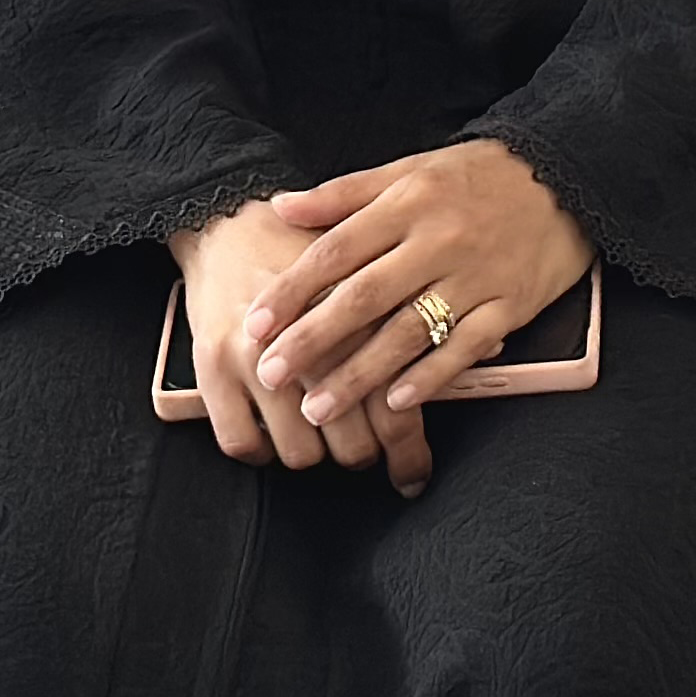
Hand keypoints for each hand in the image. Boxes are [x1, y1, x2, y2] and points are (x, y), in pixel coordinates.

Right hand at [169, 201, 431, 492]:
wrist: (230, 220)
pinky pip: (241, 442)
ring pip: (300, 452)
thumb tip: (483, 354)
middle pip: (350, 442)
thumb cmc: (306, 247)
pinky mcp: (211, 367)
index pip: (393, 409)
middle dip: (361, 455)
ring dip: (312, 453)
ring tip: (317, 437)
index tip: (412, 476)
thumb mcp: (371, 272)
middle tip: (362, 451)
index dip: (407, 454)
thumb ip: (418, 315)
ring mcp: (256, 358)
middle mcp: (309, 342)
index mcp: (356, 320)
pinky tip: (270, 434)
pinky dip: (259, 449)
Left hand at [245, 139, 592, 436]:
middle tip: (271, 376)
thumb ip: (345, 193)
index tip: (254, 324)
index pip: (337, 249)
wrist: (566, 177)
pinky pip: (464, 348)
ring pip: (409, 332)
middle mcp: (438, 240)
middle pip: (364, 296)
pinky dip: (429, 377)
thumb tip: (281, 206)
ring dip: (360, 374)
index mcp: (408, 202)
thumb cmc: (477, 176)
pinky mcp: (510, 306)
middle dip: (313, 340)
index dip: (292, 289)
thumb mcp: (410, 168)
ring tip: (317, 408)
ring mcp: (476, 276)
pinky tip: (394, 403)